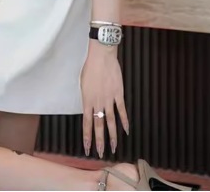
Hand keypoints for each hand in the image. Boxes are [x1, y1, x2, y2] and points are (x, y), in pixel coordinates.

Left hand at [80, 40, 128, 157]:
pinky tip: (127, 131)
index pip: (86, 123)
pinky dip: (125, 121)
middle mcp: (98, 102)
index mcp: (87, 100)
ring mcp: (109, 99)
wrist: (101, 56)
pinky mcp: (118, 94)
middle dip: (99, 141)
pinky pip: (122, 110)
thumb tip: (88, 107)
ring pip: (111, 121)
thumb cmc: (89, 67)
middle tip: (100, 153)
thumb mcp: (83, 83)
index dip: (87, 136)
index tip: (87, 148)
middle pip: (99, 125)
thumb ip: (86, 98)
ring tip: (113, 147)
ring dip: (112, 135)